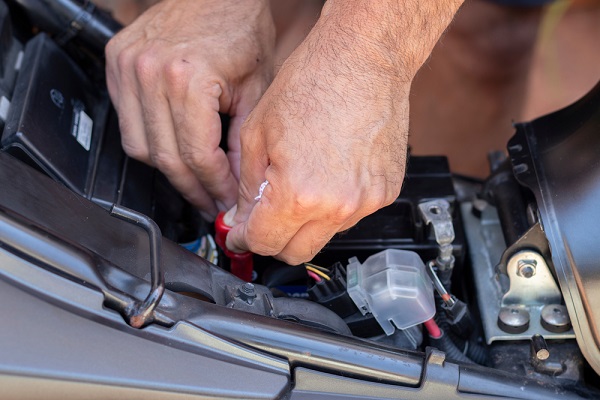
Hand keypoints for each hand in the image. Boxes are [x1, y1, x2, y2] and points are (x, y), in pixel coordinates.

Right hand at [105, 0, 274, 218]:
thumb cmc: (241, 27)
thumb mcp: (256, 88)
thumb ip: (243, 142)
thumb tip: (236, 186)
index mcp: (188, 78)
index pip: (197, 156)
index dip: (214, 187)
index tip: (226, 201)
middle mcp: (150, 73)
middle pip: (166, 158)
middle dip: (192, 189)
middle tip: (211, 202)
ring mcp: (127, 68)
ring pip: (139, 148)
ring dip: (168, 171)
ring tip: (194, 180)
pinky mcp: (116, 65)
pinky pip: (127, 124)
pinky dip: (150, 143)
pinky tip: (173, 148)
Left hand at [225, 0, 462, 263]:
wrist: (365, 57)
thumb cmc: (313, 82)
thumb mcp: (257, 134)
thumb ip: (246, 188)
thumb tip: (241, 221)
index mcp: (298, 193)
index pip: (263, 243)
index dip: (244, 240)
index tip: (240, 233)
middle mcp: (337, 206)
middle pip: (295, 253)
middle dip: (273, 240)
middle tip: (262, 217)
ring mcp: (366, 202)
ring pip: (324, 236)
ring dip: (304, 224)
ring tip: (297, 185)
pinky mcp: (386, 192)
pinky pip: (350, 216)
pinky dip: (333, 206)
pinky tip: (326, 175)